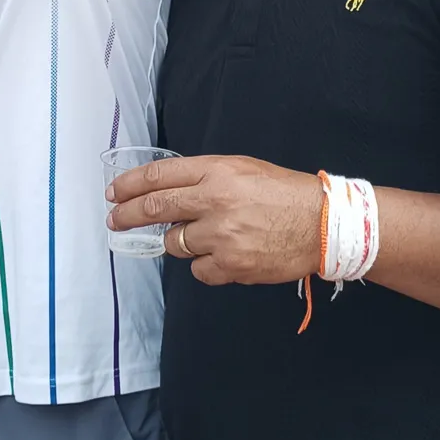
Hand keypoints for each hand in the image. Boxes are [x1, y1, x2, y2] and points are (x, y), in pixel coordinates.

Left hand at [108, 154, 320, 287]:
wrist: (323, 224)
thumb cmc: (286, 193)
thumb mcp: (244, 169)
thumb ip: (206, 177)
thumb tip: (169, 191)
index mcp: (218, 171)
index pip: (160, 176)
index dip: (131, 185)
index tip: (115, 193)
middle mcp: (215, 200)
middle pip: (156, 209)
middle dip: (128, 215)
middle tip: (116, 220)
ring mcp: (222, 235)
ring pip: (176, 243)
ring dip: (181, 241)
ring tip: (206, 236)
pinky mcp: (231, 265)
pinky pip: (199, 269)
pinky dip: (206, 265)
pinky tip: (225, 255)